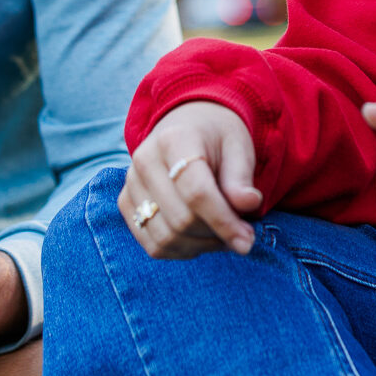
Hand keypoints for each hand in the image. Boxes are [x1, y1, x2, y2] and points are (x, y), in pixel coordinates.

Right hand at [121, 100, 264, 259]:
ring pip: (166, 238)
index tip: (248, 240)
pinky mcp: (126, 204)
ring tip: (223, 234)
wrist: (187, 124)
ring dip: (201, 246)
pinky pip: (153, 245)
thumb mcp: (238, 147)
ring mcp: (131, 184)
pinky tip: (202, 237)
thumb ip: (241, 178)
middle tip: (242, 234)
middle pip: (181, 219)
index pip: (196, 192)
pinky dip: (182, 250)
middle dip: (217, 235)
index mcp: (174, 139)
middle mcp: (144, 161)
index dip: (224, 221)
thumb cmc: (217, 137)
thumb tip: (249, 204)